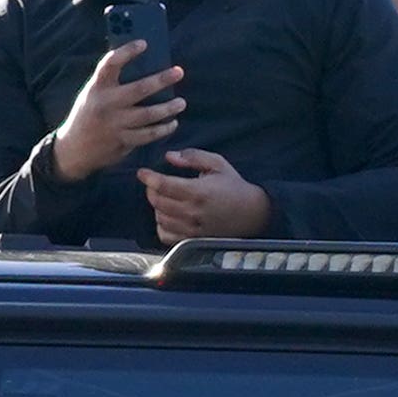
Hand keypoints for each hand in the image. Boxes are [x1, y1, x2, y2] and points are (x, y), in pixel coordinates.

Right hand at [52, 40, 186, 181]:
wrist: (74, 148)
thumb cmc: (89, 114)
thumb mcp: (93, 95)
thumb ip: (112, 83)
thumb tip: (144, 67)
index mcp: (96, 87)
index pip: (110, 64)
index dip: (126, 52)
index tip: (144, 43)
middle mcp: (106, 104)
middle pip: (139, 89)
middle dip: (162, 79)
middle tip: (179, 71)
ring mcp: (115, 124)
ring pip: (149, 114)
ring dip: (169, 107)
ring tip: (181, 102)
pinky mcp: (124, 141)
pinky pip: (150, 133)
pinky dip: (164, 128)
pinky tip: (172, 122)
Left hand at [139, 147, 270, 241]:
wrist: (254, 213)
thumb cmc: (234, 186)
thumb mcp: (218, 164)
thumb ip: (192, 157)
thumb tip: (169, 156)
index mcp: (199, 191)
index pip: (163, 185)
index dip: (148, 178)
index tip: (143, 173)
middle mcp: (194, 212)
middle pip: (158, 202)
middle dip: (152, 190)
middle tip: (156, 184)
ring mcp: (193, 228)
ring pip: (160, 218)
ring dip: (158, 207)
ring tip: (165, 199)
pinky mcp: (194, 239)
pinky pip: (166, 235)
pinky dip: (162, 225)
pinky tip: (169, 216)